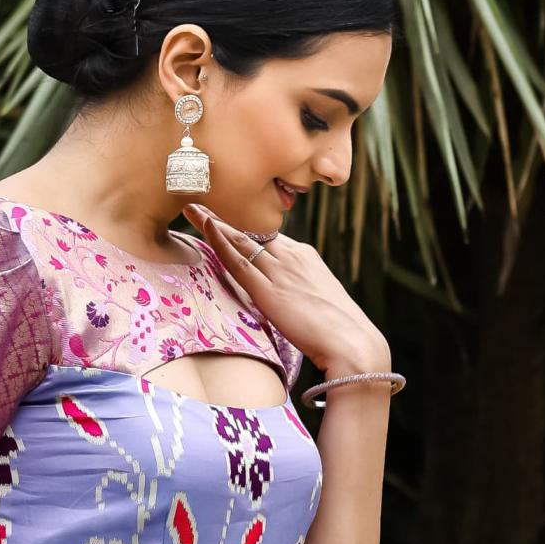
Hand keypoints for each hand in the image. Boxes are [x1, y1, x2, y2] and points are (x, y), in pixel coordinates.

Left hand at [184, 202, 386, 375]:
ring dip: (214, 222)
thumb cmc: (340, 331)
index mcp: (304, 256)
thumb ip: (298, 291)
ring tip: (191, 207)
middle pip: (251, 231)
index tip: (224, 219)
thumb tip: (286, 298)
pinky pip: (238, 261)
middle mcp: (291, 256)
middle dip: (225, 216)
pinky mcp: (268, 291)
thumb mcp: (318, 299)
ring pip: (241, 240)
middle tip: (199, 200)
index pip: (267, 237)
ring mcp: (280, 271)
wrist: (352, 343)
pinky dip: (220, 241)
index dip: (244, 228)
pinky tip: (205, 226)